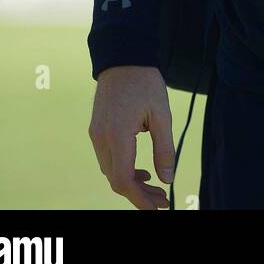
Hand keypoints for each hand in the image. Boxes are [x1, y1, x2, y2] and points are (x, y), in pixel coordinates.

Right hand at [89, 65, 175, 209]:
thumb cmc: (144, 81)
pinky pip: (108, 159)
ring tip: (155, 186)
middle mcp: (101, 138)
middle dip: (139, 195)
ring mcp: (96, 134)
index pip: (124, 180)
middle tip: (162, 199)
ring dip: (131, 183)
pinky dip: (123, 169)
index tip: (158, 207)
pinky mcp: (96, 130)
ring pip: (111, 172)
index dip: (140, 199)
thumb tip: (167, 179)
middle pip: (116, 181)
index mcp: (118, 135)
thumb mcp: (161, 114)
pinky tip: (141, 169)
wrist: (122, 56)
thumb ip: (164, 148)